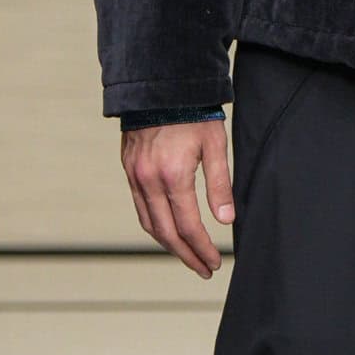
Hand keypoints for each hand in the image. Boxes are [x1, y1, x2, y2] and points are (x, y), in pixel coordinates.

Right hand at [121, 120, 234, 275]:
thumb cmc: (194, 112)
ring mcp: (135, 176)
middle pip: (166, 233)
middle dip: (186, 255)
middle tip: (203, 269)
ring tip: (188, 256)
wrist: (160, 85)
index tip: (214, 263)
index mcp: (173, 175)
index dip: (202, 249)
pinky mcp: (129, 170)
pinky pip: (140, 207)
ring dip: (168, 245)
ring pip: (149, 224)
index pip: (189, 226)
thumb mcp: (215, 145)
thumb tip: (225, 220)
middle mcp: (149, 180)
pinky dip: (154, 225)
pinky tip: (168, 231)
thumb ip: (220, 184)